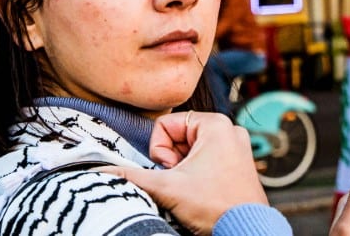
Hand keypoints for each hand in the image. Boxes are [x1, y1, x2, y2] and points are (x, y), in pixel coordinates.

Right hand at [100, 111, 267, 233]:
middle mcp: (229, 130)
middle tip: (182, 181)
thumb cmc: (215, 206)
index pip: (166, 125)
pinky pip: (205, 159)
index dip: (160, 151)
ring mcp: (235, 146)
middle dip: (173, 162)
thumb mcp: (167, 188)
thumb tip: (104, 170)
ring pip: (190, 150)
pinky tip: (202, 191)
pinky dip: (196, 174)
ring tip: (194, 188)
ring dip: (183, 170)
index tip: (172, 170)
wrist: (245, 231)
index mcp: (216, 124)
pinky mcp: (238, 162)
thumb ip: (131, 175)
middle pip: (178, 137)